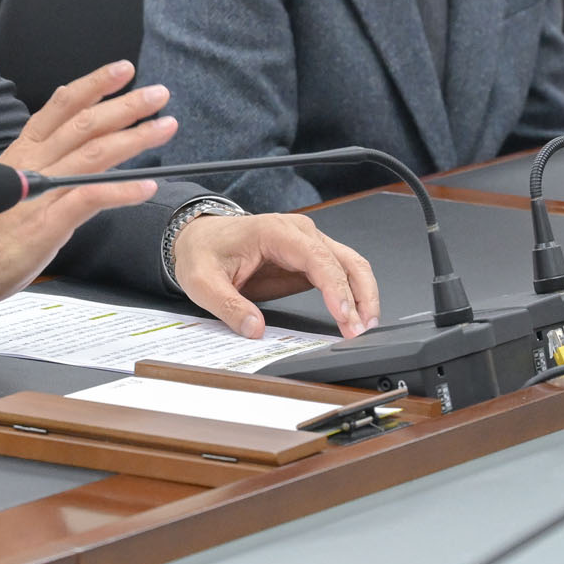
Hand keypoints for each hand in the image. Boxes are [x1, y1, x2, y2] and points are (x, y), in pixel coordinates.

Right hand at [0, 61, 176, 308]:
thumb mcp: (15, 178)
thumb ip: (44, 156)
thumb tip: (74, 134)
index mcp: (26, 149)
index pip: (62, 106)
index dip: (93, 85)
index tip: (122, 70)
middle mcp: (35, 163)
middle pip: (84, 124)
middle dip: (125, 105)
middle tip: (158, 94)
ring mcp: (43, 192)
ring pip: (93, 154)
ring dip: (134, 138)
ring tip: (164, 127)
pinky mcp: (50, 222)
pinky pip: (91, 198)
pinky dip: (121, 190)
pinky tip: (146, 185)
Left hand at [168, 212, 380, 339]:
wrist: (199, 238)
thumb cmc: (203, 252)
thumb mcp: (201, 281)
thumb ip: (227, 305)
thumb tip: (254, 328)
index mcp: (275, 232)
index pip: (317, 257)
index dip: (335, 287)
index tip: (344, 316)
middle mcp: (298, 233)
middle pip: (345, 260)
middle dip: (360, 296)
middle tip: (360, 331)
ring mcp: (308, 245)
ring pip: (351, 265)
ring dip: (364, 296)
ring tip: (364, 328)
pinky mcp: (310, 260)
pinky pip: (341, 274)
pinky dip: (354, 295)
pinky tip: (355, 318)